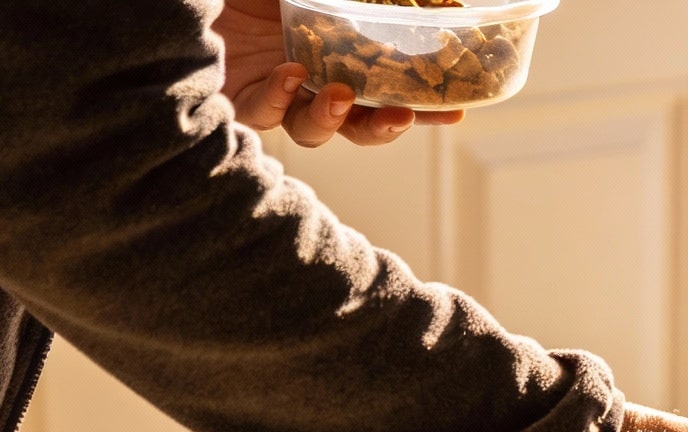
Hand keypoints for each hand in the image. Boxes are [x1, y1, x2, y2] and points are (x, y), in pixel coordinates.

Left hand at [213, 0, 464, 146]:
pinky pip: (264, 115)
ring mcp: (270, 91)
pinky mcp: (232, 101)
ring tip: (342, 96)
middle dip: (387, 125)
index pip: (384, 80)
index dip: (420, 99)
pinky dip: (280, 99)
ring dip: (334, 120)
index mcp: (331, 45)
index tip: (455, 110)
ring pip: (314, 130)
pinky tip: (290, 75)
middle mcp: (305, 73)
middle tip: (406, 116)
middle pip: (357, 121)